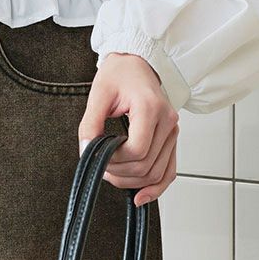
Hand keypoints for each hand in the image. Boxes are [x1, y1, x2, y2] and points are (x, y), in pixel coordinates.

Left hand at [78, 52, 179, 207]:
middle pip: (147, 165)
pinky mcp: (171, 138)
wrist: (136, 63)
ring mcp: (172, 131)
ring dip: (132, 182)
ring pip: (157, 172)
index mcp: (150, 107)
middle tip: (99, 167)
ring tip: (111, 175)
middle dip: (119, 173)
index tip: (97, 155)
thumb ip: (90, 123)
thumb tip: (86, 150)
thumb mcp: (99, 93)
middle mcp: (167, 121)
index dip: (115, 160)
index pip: (137, 149)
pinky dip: (156, 187)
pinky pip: (169, 171)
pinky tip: (140, 196)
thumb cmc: (119, 74)